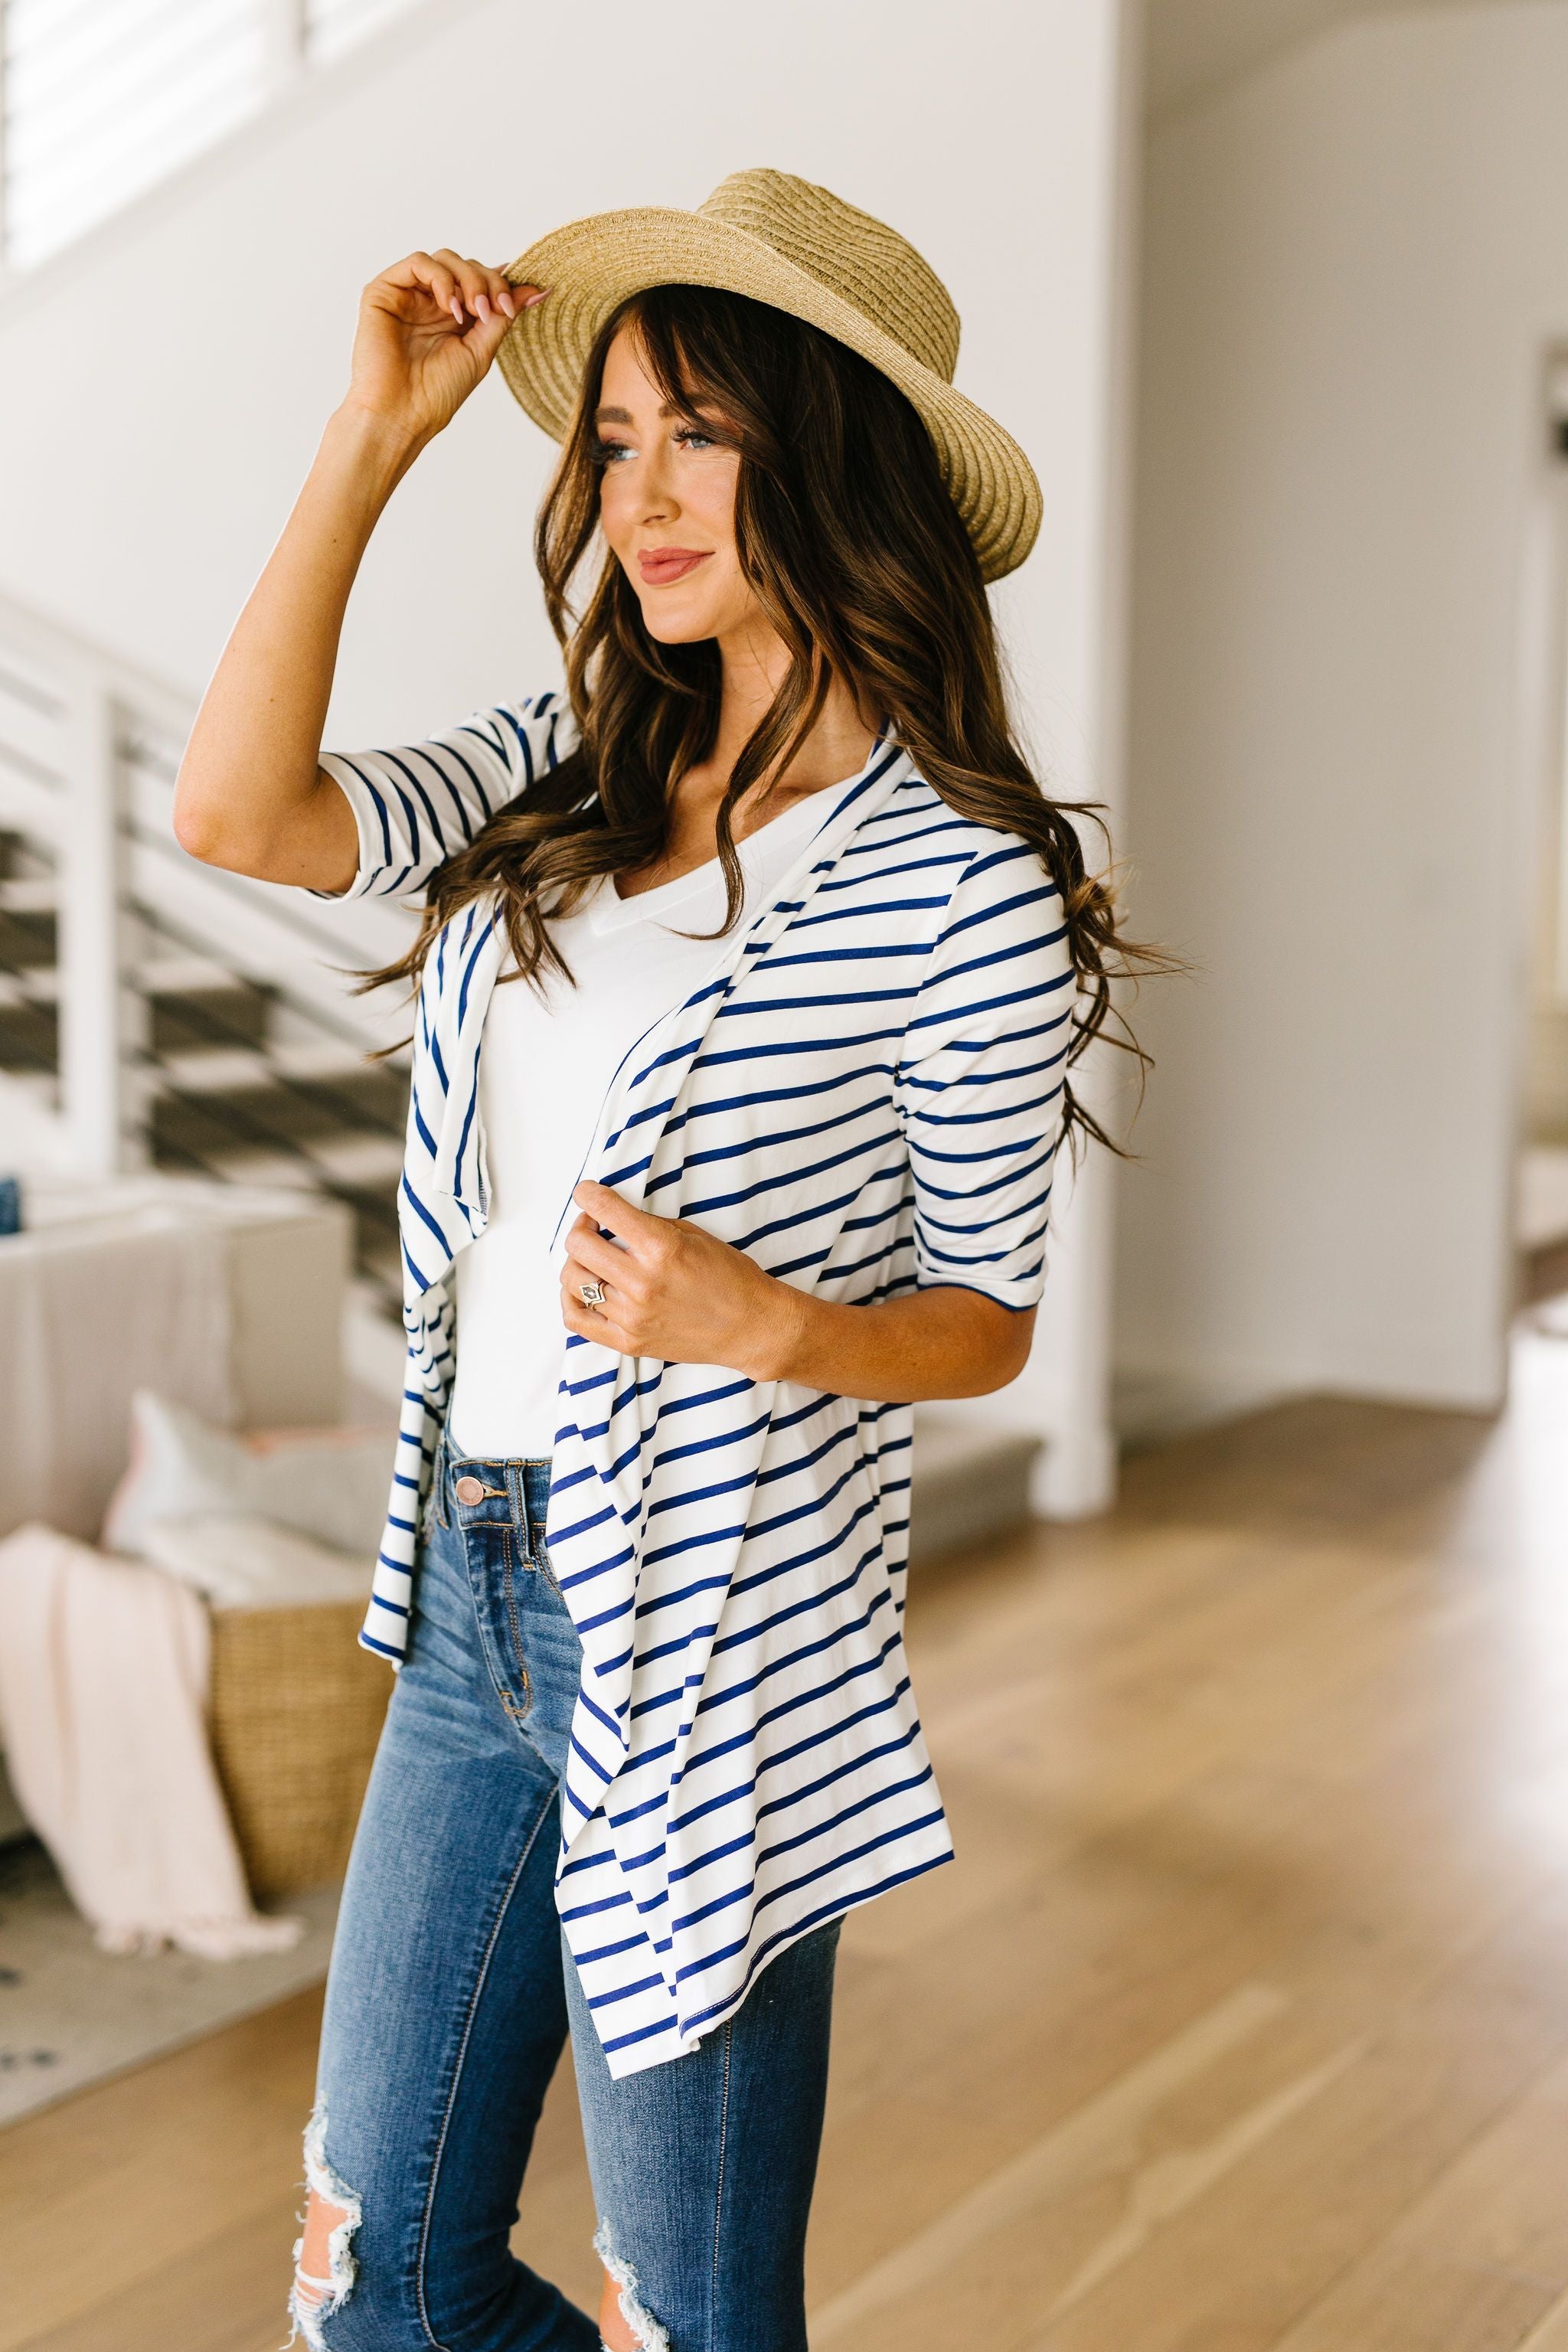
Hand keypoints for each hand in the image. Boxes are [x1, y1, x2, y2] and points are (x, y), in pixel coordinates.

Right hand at [340, 248, 545, 448]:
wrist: (402, 413)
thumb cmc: (437, 392)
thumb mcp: (481, 349)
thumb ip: (503, 316)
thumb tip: (537, 289)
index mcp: (453, 316)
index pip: (482, 280)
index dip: (503, 282)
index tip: (530, 293)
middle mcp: (430, 301)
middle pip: (466, 265)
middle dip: (488, 282)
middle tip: (493, 310)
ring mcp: (408, 295)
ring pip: (445, 259)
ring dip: (468, 279)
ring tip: (472, 311)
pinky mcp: (384, 291)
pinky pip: (417, 262)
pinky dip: (441, 278)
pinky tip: (448, 306)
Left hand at [560, 1182, 802, 1378]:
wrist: (750, 1327)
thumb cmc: (730, 1278)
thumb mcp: (694, 1236)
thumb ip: (650, 1225)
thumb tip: (613, 1216)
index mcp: (661, 1249)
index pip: (605, 1210)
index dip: (587, 1194)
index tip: (585, 1192)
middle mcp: (643, 1283)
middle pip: (579, 1245)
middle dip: (581, 1226)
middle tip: (591, 1225)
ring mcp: (633, 1316)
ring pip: (573, 1281)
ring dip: (577, 1261)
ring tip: (591, 1258)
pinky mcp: (629, 1342)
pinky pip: (577, 1320)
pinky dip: (570, 1300)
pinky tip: (582, 1289)